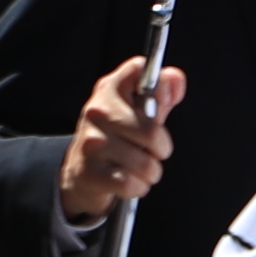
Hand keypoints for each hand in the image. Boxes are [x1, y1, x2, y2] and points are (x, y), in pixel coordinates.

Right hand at [56, 54, 180, 226]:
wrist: (79, 174)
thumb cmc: (116, 139)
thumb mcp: (137, 113)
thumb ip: (160, 95)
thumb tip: (175, 79)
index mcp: (110, 89)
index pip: (138, 69)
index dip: (159, 84)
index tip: (160, 102)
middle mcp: (97, 110)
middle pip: (152, 131)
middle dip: (161, 149)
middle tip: (152, 151)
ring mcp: (91, 141)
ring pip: (144, 163)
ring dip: (150, 173)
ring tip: (140, 169)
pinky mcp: (89, 171)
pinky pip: (131, 183)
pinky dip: (138, 187)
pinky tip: (129, 181)